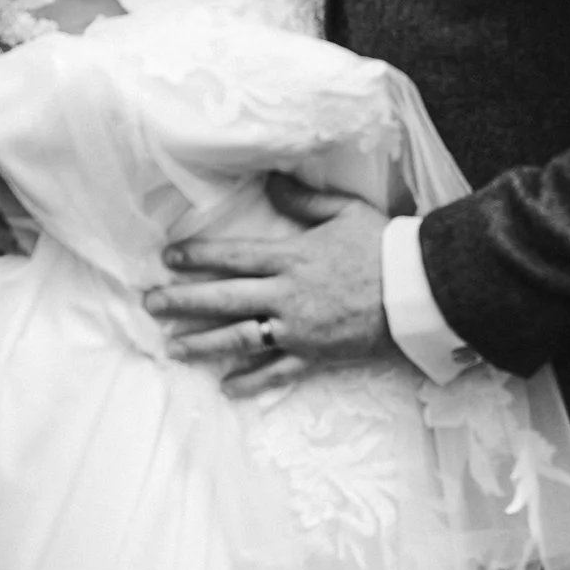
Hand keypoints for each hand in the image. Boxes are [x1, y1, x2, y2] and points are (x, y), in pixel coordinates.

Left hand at [143, 174, 391, 396]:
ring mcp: (299, 328)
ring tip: (172, 347)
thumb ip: (304, 199)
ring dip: (203, 343)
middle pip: (225, 299)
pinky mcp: (315, 355)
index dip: (198, 256)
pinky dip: (251, 381)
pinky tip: (226, 387)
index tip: (168, 257)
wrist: (419, 291)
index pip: (234, 257)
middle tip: (150, 304)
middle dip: (184, 301)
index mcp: (292, 257)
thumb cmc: (385, 246)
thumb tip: (270, 182)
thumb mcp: (346, 211)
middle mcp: (288, 294)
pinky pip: (277, 372)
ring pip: (241, 338)